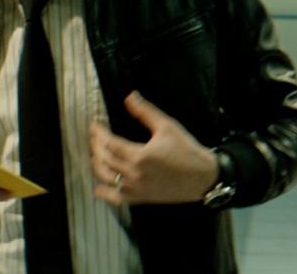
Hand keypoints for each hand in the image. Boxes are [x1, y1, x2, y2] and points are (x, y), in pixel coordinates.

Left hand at [89, 91, 218, 205]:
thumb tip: (130, 97)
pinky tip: (98, 188)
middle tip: (94, 137)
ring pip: (106, 178)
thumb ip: (145, 112)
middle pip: (105, 159)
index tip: (94, 125)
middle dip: (96, 146)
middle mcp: (135, 174)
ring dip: (97, 165)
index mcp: (140, 156)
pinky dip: (104, 194)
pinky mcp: (141, 198)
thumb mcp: (167, 126)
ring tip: (96, 155)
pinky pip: (116, 198)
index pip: (110, 143)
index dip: (99, 133)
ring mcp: (136, 188)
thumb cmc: (186, 150)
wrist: (202, 177)